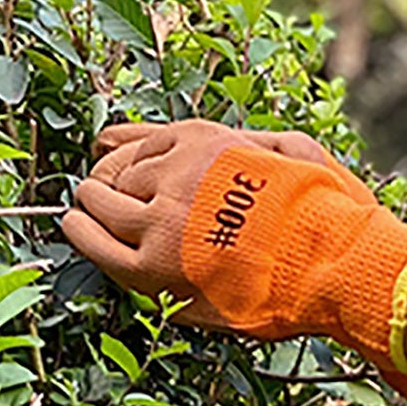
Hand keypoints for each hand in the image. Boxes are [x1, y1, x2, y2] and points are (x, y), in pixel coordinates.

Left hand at [62, 119, 369, 330]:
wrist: (335, 262)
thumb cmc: (329, 215)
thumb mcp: (295, 150)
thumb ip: (257, 144)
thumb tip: (240, 145)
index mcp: (206, 141)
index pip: (145, 139)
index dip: (123, 148)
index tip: (108, 150)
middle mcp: (175, 171)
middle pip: (118, 170)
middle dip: (106, 179)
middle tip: (92, 188)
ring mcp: (162, 219)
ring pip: (102, 204)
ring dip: (89, 205)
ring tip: (79, 210)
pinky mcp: (158, 266)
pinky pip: (102, 248)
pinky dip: (81, 234)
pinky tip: (71, 227)